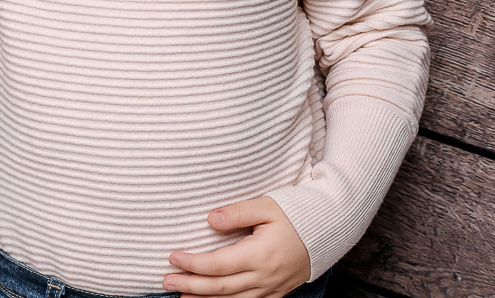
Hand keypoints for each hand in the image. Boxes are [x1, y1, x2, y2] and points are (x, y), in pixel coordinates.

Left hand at [164, 197, 309, 297]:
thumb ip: (237, 212)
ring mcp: (272, 288)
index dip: (193, 263)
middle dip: (191, 284)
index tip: (173, 256)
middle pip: (220, 287)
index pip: (218, 264)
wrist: (328, 230)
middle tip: (166, 280)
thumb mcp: (267, 206)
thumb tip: (210, 219)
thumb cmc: (296, 213)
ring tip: (181, 296)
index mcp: (260, 254)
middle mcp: (265, 276)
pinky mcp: (277, 293)